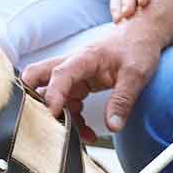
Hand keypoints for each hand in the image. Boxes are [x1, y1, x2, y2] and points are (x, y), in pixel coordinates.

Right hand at [21, 26, 162, 131]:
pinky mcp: (79, 84)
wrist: (142, 35)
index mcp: (84, 58)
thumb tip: (113, 125)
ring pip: (53, 96)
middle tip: (35, 118)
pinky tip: (87, 132)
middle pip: (38, 76)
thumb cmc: (137, 47)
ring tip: (79, 136)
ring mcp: (74, 75)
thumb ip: (122, 100)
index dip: (53, 94)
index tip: (53, 113)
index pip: (60, 74)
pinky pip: (68, 104)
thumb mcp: (135, 75)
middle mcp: (73, 65)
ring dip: (61, 117)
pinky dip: (74, 119)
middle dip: (30, 96)